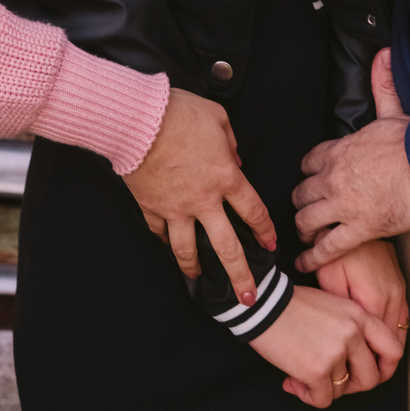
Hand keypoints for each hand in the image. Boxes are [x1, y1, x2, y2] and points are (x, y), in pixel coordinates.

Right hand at [123, 88, 274, 305]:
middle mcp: (204, 200)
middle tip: (249, 298)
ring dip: (195, 269)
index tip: (270, 245)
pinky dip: (163, 240)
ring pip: (188, 250)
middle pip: (227, 247)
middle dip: (241, 276)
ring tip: (199, 283)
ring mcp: (175, 208)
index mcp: (225, 177)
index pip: (253, 211)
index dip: (264, 230)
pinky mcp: (150, 207)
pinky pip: (158, 231)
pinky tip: (167, 246)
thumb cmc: (180, 112)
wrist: (139, 119)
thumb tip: (235, 158)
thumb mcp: (217, 117)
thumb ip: (231, 141)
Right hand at [249, 286, 402, 409]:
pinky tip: (292, 382)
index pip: (393, 350)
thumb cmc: (292, 305)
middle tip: (331, 382)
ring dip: (321, 388)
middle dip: (350, 387)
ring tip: (302, 377)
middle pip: (370, 378)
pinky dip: (307, 396)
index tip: (369, 374)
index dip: (385, 369)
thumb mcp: (332, 306)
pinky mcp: (317, 370)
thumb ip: (351, 329)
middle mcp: (353, 334)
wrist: (263, 304)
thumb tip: (356, 364)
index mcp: (359, 315)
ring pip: (341, 390)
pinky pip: (322, 400)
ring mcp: (336, 352)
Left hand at [292, 49, 409, 268]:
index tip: (309, 178)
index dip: (307, 171)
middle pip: (301, 192)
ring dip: (304, 227)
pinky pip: (326, 248)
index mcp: (339, 150)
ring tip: (305, 235)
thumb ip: (382, 86)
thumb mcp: (393, 111)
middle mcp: (333, 178)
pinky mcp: (359, 229)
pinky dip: (312, 258)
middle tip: (305, 210)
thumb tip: (383, 55)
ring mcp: (344, 205)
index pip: (308, 162)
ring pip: (307, 219)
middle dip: (301, 201)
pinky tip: (303, 265)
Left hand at [315, 240, 407, 379]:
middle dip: (379, 368)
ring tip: (368, 368)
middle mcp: (394, 299)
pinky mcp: (400, 284)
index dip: (365, 369)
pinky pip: (401, 319)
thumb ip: (339, 309)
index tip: (349, 381)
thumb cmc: (338, 247)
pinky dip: (392, 335)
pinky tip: (377, 342)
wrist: (356, 216)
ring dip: (388, 353)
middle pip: (393, 347)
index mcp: (375, 300)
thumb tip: (341, 338)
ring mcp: (400, 291)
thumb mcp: (329, 277)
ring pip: (400, 334)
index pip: (378, 349)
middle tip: (358, 381)